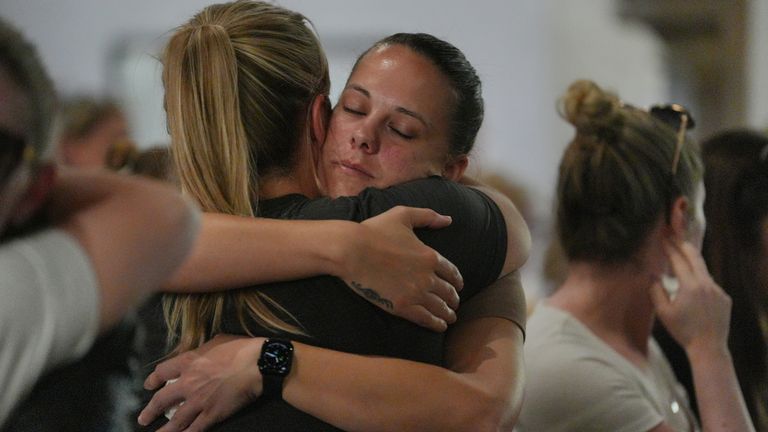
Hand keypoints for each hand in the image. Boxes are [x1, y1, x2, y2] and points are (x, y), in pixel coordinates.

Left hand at [138, 335, 264, 431]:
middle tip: (143, 418)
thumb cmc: (241, 348)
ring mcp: (199, 401)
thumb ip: (203, 349)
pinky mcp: (212, 414)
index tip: (148, 385)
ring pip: (176, 420)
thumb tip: (200, 351)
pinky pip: (195, 429)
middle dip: (150, 411)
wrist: (258, 363)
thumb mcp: (217, 340)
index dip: (153, 379)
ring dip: (164, 431)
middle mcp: (189, 383)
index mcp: (189, 361)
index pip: (162, 371)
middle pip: (162, 400)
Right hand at [339, 206, 463, 331]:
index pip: (451, 272)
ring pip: (440, 307)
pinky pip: (426, 319)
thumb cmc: (373, 231)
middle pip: (448, 292)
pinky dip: (436, 324)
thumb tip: (448, 219)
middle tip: (455, 304)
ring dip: (448, 314)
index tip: (458, 286)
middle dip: (454, 299)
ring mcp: (415, 293)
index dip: (457, 281)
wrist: (351, 250)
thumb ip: (427, 216)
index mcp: (429, 256)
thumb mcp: (402, 215)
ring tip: (450, 318)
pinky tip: (440, 326)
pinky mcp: (402, 307)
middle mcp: (427, 276)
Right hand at [650, 241, 731, 355]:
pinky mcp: (725, 299)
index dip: (669, 248)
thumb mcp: (663, 312)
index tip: (663, 237)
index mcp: (690, 286)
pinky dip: (701, 283)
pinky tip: (694, 293)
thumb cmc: (683, 331)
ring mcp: (718, 291)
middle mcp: (707, 284)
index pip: (678, 260)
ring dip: (692, 266)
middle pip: (695, 257)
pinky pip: (710, 285)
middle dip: (683, 245)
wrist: (709, 347)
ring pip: (703, 272)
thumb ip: (656, 290)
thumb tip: (653, 275)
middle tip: (674, 236)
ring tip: (682, 262)